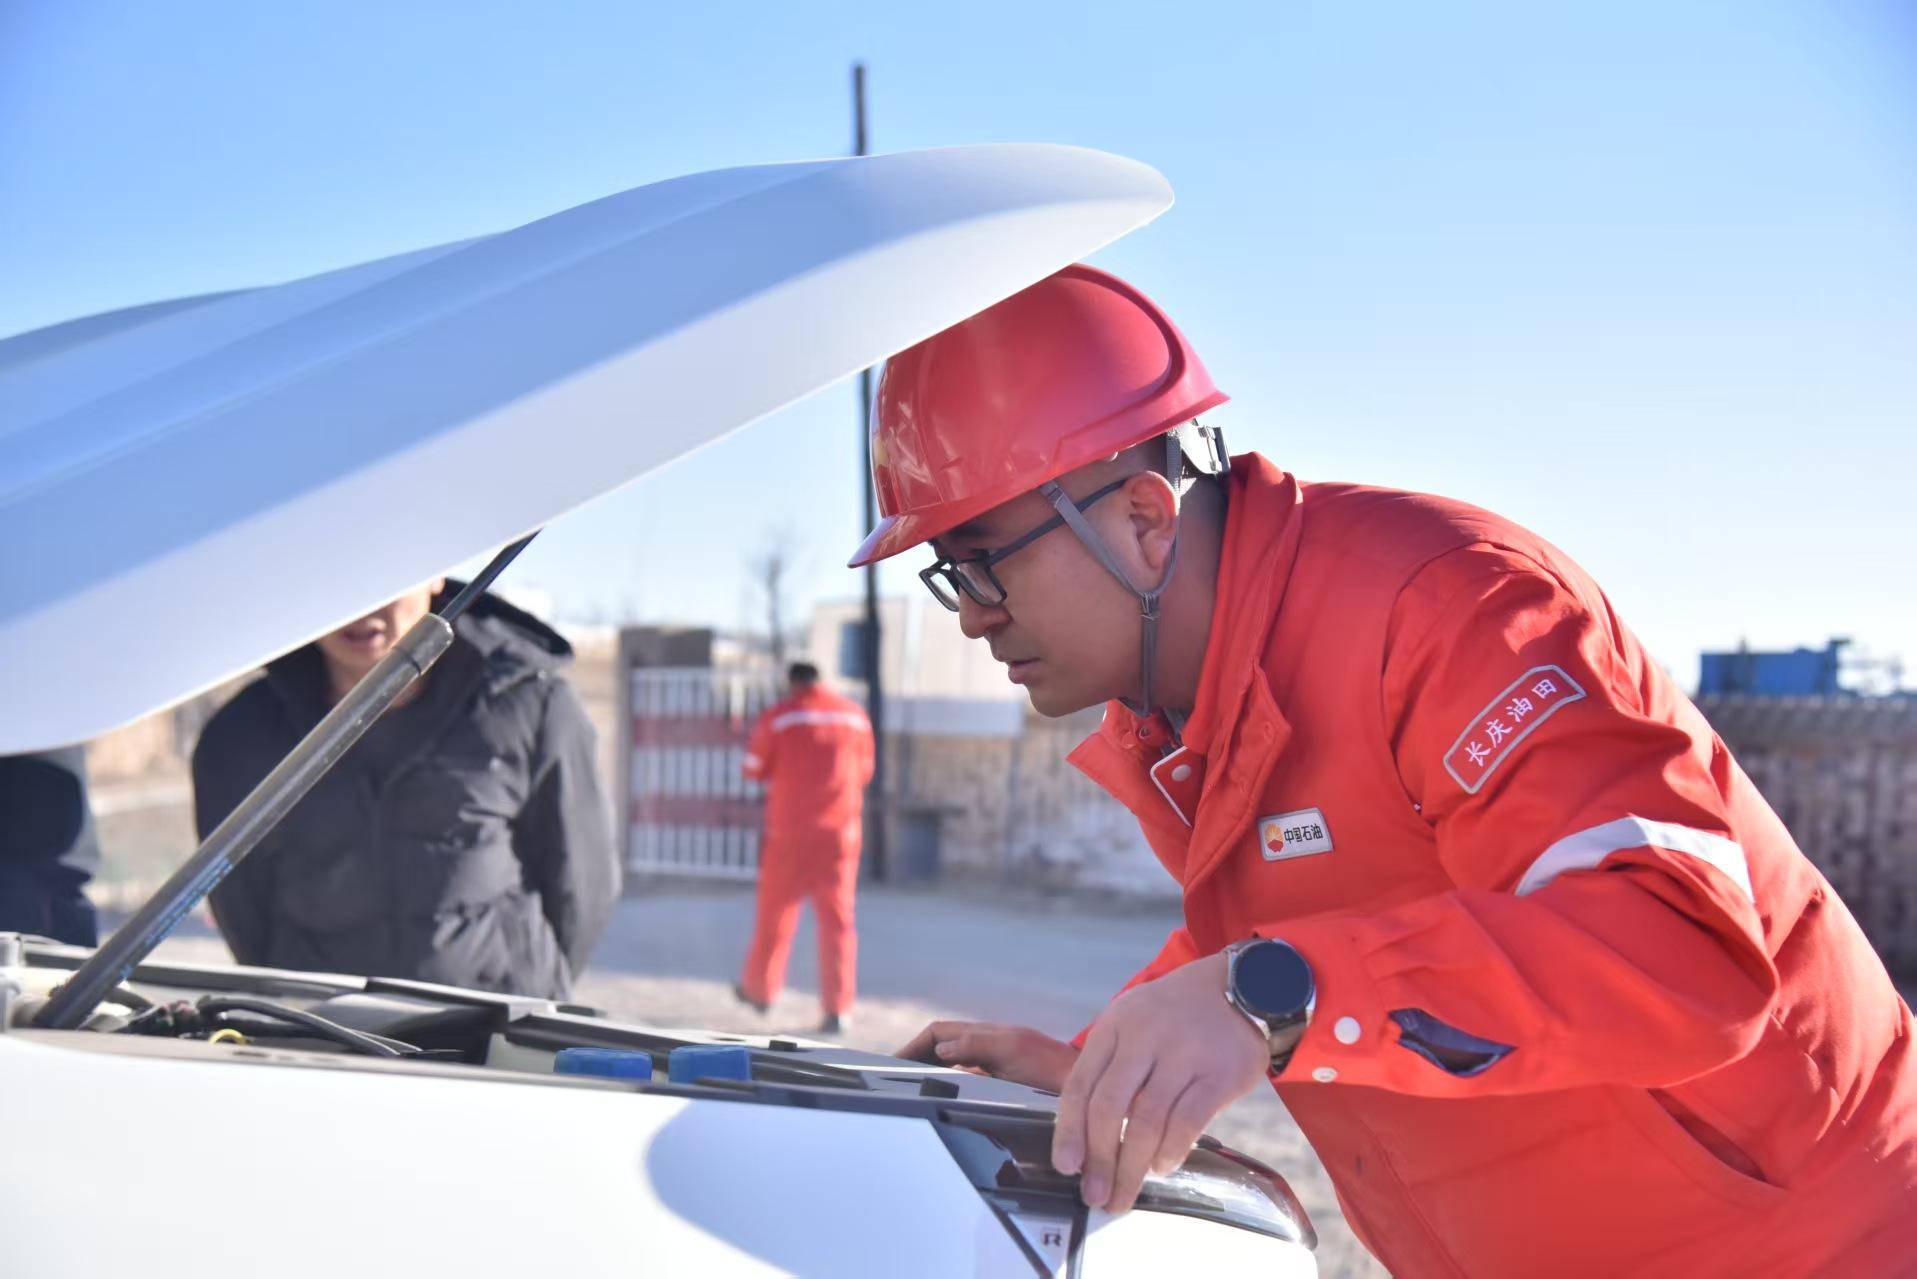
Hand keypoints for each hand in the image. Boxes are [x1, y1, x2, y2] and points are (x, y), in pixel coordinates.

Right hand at [895, 1020, 1079, 1093]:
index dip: (913, 1046)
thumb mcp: (1013, 1049)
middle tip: (893, 1080)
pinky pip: (965, 1083)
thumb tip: (942, 1050)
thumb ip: (976, 1044)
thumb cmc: (1053, 1068)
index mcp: (986, 1035)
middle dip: (914, 1060)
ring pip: (950, 1068)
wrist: (1086, 1089)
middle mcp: (987, 1048)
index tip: (893, 1063)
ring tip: (910, 1093)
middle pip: (940, 1049)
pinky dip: (948, 1088)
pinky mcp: (1001, 1086)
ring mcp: (993, 1067)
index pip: (938, 1033)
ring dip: (929, 1075)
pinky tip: (942, 1103)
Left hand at [1052, 952, 1270, 1212]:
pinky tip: (1161, 1167)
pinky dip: (1170, 1152)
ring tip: (1124, 1192)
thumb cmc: (1177, 1013)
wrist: (1243, 986)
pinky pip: (1187, 1123)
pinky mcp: (1218, 1074)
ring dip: (1132, 1167)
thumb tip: (1082, 1128)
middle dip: (1098, 1159)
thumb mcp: (1132, 1018)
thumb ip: (1108, 1063)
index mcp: (1115, 1026)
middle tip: (1095, 1194)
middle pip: (1109, 1107)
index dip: (1069, 1130)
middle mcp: (1145, 1038)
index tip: (1065, 1166)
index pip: (1081, 1084)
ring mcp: (1183, 1055)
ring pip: (1147, 1121)